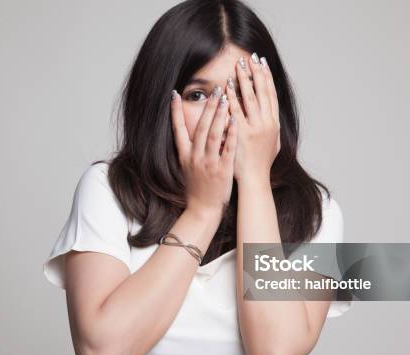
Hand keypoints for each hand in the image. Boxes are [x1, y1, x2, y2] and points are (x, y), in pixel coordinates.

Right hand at [170, 86, 237, 218]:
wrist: (202, 209)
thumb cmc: (197, 187)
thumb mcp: (186, 167)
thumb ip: (188, 149)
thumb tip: (191, 129)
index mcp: (184, 155)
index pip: (177, 129)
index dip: (175, 112)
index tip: (174, 94)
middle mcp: (194, 157)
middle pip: (200, 127)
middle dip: (207, 107)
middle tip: (215, 90)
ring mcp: (208, 163)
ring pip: (212, 135)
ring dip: (219, 116)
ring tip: (226, 99)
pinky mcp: (222, 170)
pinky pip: (227, 149)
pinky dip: (230, 134)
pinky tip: (235, 121)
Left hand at [226, 53, 279, 184]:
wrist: (255, 180)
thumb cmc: (261, 163)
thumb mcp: (273, 143)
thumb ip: (271, 127)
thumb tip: (271, 113)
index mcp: (274, 124)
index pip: (271, 95)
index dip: (267, 77)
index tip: (262, 63)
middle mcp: (266, 124)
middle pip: (262, 93)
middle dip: (256, 74)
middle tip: (250, 58)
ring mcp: (254, 128)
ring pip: (250, 99)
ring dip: (244, 81)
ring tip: (239, 66)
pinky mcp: (241, 134)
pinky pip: (236, 111)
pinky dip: (232, 97)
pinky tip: (228, 86)